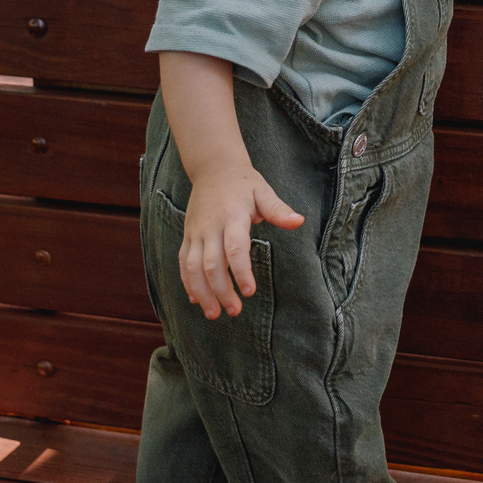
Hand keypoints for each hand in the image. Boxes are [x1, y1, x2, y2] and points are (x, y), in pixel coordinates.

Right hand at [179, 162, 303, 320]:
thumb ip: (278, 209)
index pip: (234, 248)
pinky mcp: (188, 235)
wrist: (213, 168)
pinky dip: (187, 282)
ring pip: (193, 266)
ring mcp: (196, 232)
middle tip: (235, 311)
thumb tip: (299, 221)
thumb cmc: (243, 182)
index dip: (240, 271)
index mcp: (232, 216)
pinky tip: (196, 299)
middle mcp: (211, 226)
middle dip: (221, 290)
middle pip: (211, 263)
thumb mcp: (263, 191)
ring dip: (202, 292)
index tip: (250, 291)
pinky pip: (183, 261)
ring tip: (213, 314)